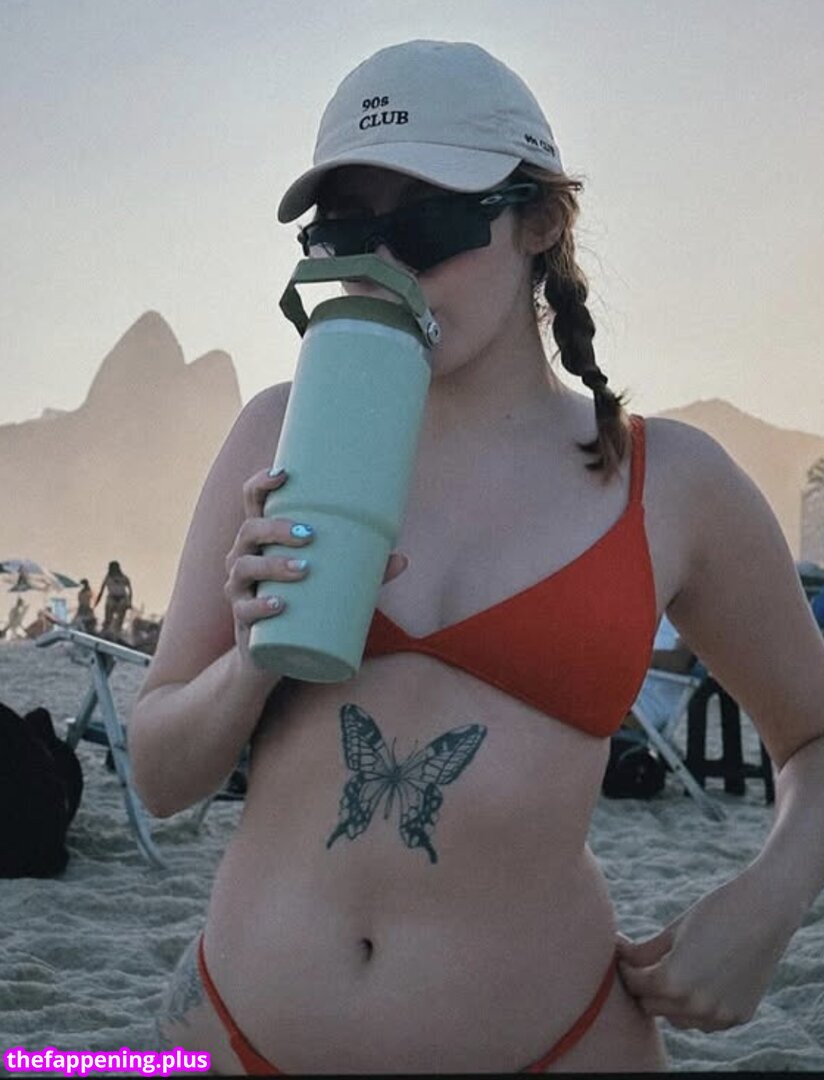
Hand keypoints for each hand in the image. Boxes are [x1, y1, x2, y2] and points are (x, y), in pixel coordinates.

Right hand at [224, 467, 407, 665]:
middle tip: (309, 534)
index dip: (261, 484)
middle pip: (249, 530)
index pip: (253, 502)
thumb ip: (365, 571)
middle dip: (276, 528)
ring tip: (304, 568)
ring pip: (245, 567)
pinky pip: (244, 610)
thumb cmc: (302, 604)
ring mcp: (239, 588)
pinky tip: (278, 604)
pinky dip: (260, 606)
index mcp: (262, 539)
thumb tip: (402, 559)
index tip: (283, 473)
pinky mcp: (242, 620)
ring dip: (273, 565)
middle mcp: (244, 557)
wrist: (272, 655)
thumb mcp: (331, 582)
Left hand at [616, 872, 790, 1031]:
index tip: (623, 956)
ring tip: (670, 974)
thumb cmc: (714, 913)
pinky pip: (706, 1022)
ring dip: (670, 1002)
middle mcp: (695, 1006)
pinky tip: (698, 983)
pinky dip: (697, 1008)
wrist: (764, 912)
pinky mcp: (738, 1017)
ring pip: (678, 1019)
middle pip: (652, 1006)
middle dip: (645, 986)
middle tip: (642, 966)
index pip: (636, 985)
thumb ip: (643, 952)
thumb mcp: (673, 931)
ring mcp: (719, 1016)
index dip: (626, 969)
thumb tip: (617, 957)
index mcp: (672, 982)